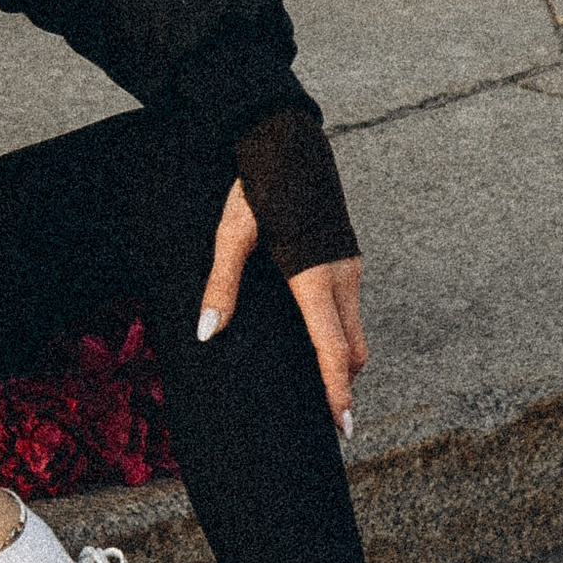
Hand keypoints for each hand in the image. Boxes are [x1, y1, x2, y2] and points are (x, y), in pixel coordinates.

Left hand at [196, 179, 368, 429]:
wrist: (287, 137)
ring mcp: (348, 264)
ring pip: (356, 328)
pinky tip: (315, 336)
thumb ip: (222, 287)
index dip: (337, 391)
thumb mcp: (231, 236)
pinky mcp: (345, 254)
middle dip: (342, 383)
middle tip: (325, 417)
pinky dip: (340, 331)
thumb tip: (206, 334)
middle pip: (354, 349)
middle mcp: (341, 275)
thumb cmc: (256, 186)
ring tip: (318, 382)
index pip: (335, 349)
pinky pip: (350, 307)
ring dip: (343, 357)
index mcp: (315, 277)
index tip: (342, 426)